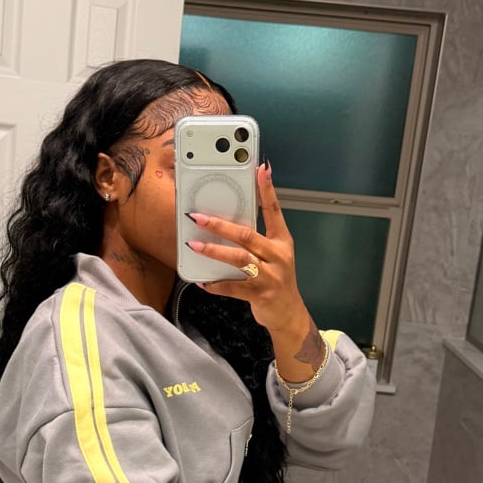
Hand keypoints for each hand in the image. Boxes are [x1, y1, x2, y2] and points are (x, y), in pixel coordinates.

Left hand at [186, 162, 307, 335]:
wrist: (289, 313)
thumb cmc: (277, 281)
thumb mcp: (275, 256)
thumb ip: (257, 241)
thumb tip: (228, 225)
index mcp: (281, 242)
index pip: (274, 210)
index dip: (267, 190)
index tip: (261, 169)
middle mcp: (277, 256)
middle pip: (247, 235)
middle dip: (220, 225)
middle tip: (199, 217)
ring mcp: (269, 276)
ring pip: (239, 259)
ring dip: (214, 251)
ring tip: (194, 246)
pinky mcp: (259, 294)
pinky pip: (232, 287)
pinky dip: (215, 284)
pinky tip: (202, 281)